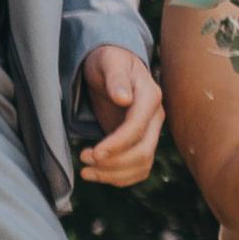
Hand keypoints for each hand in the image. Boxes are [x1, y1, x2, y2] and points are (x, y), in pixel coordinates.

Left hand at [73, 45, 165, 186]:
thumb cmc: (109, 61)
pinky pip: (137, 168)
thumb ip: (116, 78)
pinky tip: (98, 174)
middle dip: (113, 162)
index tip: (93, 153)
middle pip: (143, 151)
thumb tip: (124, 98)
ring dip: (114, 174)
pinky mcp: (140, 142)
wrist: (113, 68)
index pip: (137, 128)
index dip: (117, 144)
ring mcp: (150, 132)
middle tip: (84, 160)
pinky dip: (120, 177)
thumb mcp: (109, 62)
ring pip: (142, 164)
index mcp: (150, 97)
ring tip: (86, 172)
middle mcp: (154, 117)